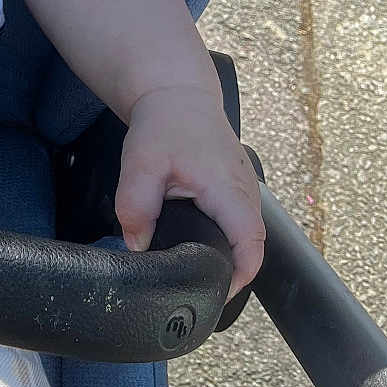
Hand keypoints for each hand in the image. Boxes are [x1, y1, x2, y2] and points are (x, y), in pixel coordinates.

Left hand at [116, 84, 265, 298]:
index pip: (250, 250)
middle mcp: (246, 195)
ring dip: (224, 253)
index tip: (212, 294)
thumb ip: (136, 205)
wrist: (176, 92)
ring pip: (243, 237)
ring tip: (193, 269)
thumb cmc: (165, 122)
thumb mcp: (142, 161)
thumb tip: (136, 244)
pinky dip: (222, 236)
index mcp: (231, 192)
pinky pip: (236, 222)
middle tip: (194, 288)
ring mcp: (245, 191)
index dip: (236, 279)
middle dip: (226, 271)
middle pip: (248, 249)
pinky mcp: (236, 188)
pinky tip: (196, 242)